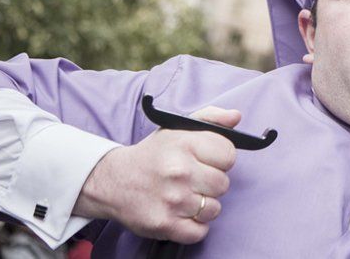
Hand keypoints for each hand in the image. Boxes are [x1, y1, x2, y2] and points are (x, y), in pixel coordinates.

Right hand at [74, 106, 239, 243]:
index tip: (208, 161)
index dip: (221, 159)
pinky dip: (194, 226)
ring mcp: (172, 199)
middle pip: (223, 184)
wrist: (112, 181)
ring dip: (203, 206)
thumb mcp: (178, 128)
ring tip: (185, 196)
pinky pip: (200, 232)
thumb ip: (211, 118)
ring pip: (214, 209)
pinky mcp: (165, 224)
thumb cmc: (153, 155)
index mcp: (184, 143)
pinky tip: (181, 213)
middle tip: (194, 180)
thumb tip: (236, 117)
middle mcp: (179, 171)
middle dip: (211, 183)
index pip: (229, 155)